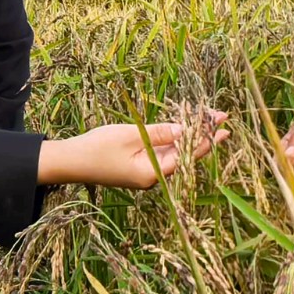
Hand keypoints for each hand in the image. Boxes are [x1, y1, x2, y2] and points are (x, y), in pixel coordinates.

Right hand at [39, 111, 227, 189]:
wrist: (70, 162)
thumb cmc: (97, 148)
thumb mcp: (130, 136)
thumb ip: (159, 133)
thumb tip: (184, 130)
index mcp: (152, 174)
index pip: (186, 155)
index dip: (206, 139)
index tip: (223, 125)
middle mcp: (153, 177)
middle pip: (184, 155)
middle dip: (202, 135)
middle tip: (221, 117)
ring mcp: (146, 173)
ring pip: (175, 153)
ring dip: (189, 135)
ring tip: (207, 119)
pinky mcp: (139, 167)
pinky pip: (163, 152)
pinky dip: (174, 139)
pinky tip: (183, 127)